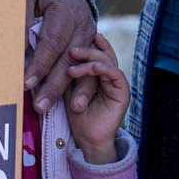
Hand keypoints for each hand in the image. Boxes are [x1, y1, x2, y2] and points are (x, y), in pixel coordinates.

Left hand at [27, 0, 97, 114]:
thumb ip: (21, 18)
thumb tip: (14, 49)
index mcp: (64, 9)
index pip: (51, 42)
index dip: (40, 64)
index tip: (26, 83)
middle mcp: (82, 23)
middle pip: (68, 59)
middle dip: (54, 85)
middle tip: (39, 106)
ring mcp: (91, 33)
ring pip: (83, 66)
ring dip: (73, 91)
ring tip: (65, 111)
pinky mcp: (92, 43)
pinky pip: (90, 67)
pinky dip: (84, 86)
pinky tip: (78, 103)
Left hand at [64, 34, 128, 163]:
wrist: (88, 139)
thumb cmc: (78, 116)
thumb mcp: (69, 89)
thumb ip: (68, 74)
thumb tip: (55, 56)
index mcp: (101, 76)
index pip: (97, 55)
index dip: (89, 45)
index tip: (75, 38)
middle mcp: (111, 78)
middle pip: (104, 55)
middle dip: (88, 50)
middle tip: (72, 49)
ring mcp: (118, 84)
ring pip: (108, 62)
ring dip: (91, 59)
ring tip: (74, 63)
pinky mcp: (123, 92)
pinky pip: (115, 74)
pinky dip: (103, 68)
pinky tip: (92, 68)